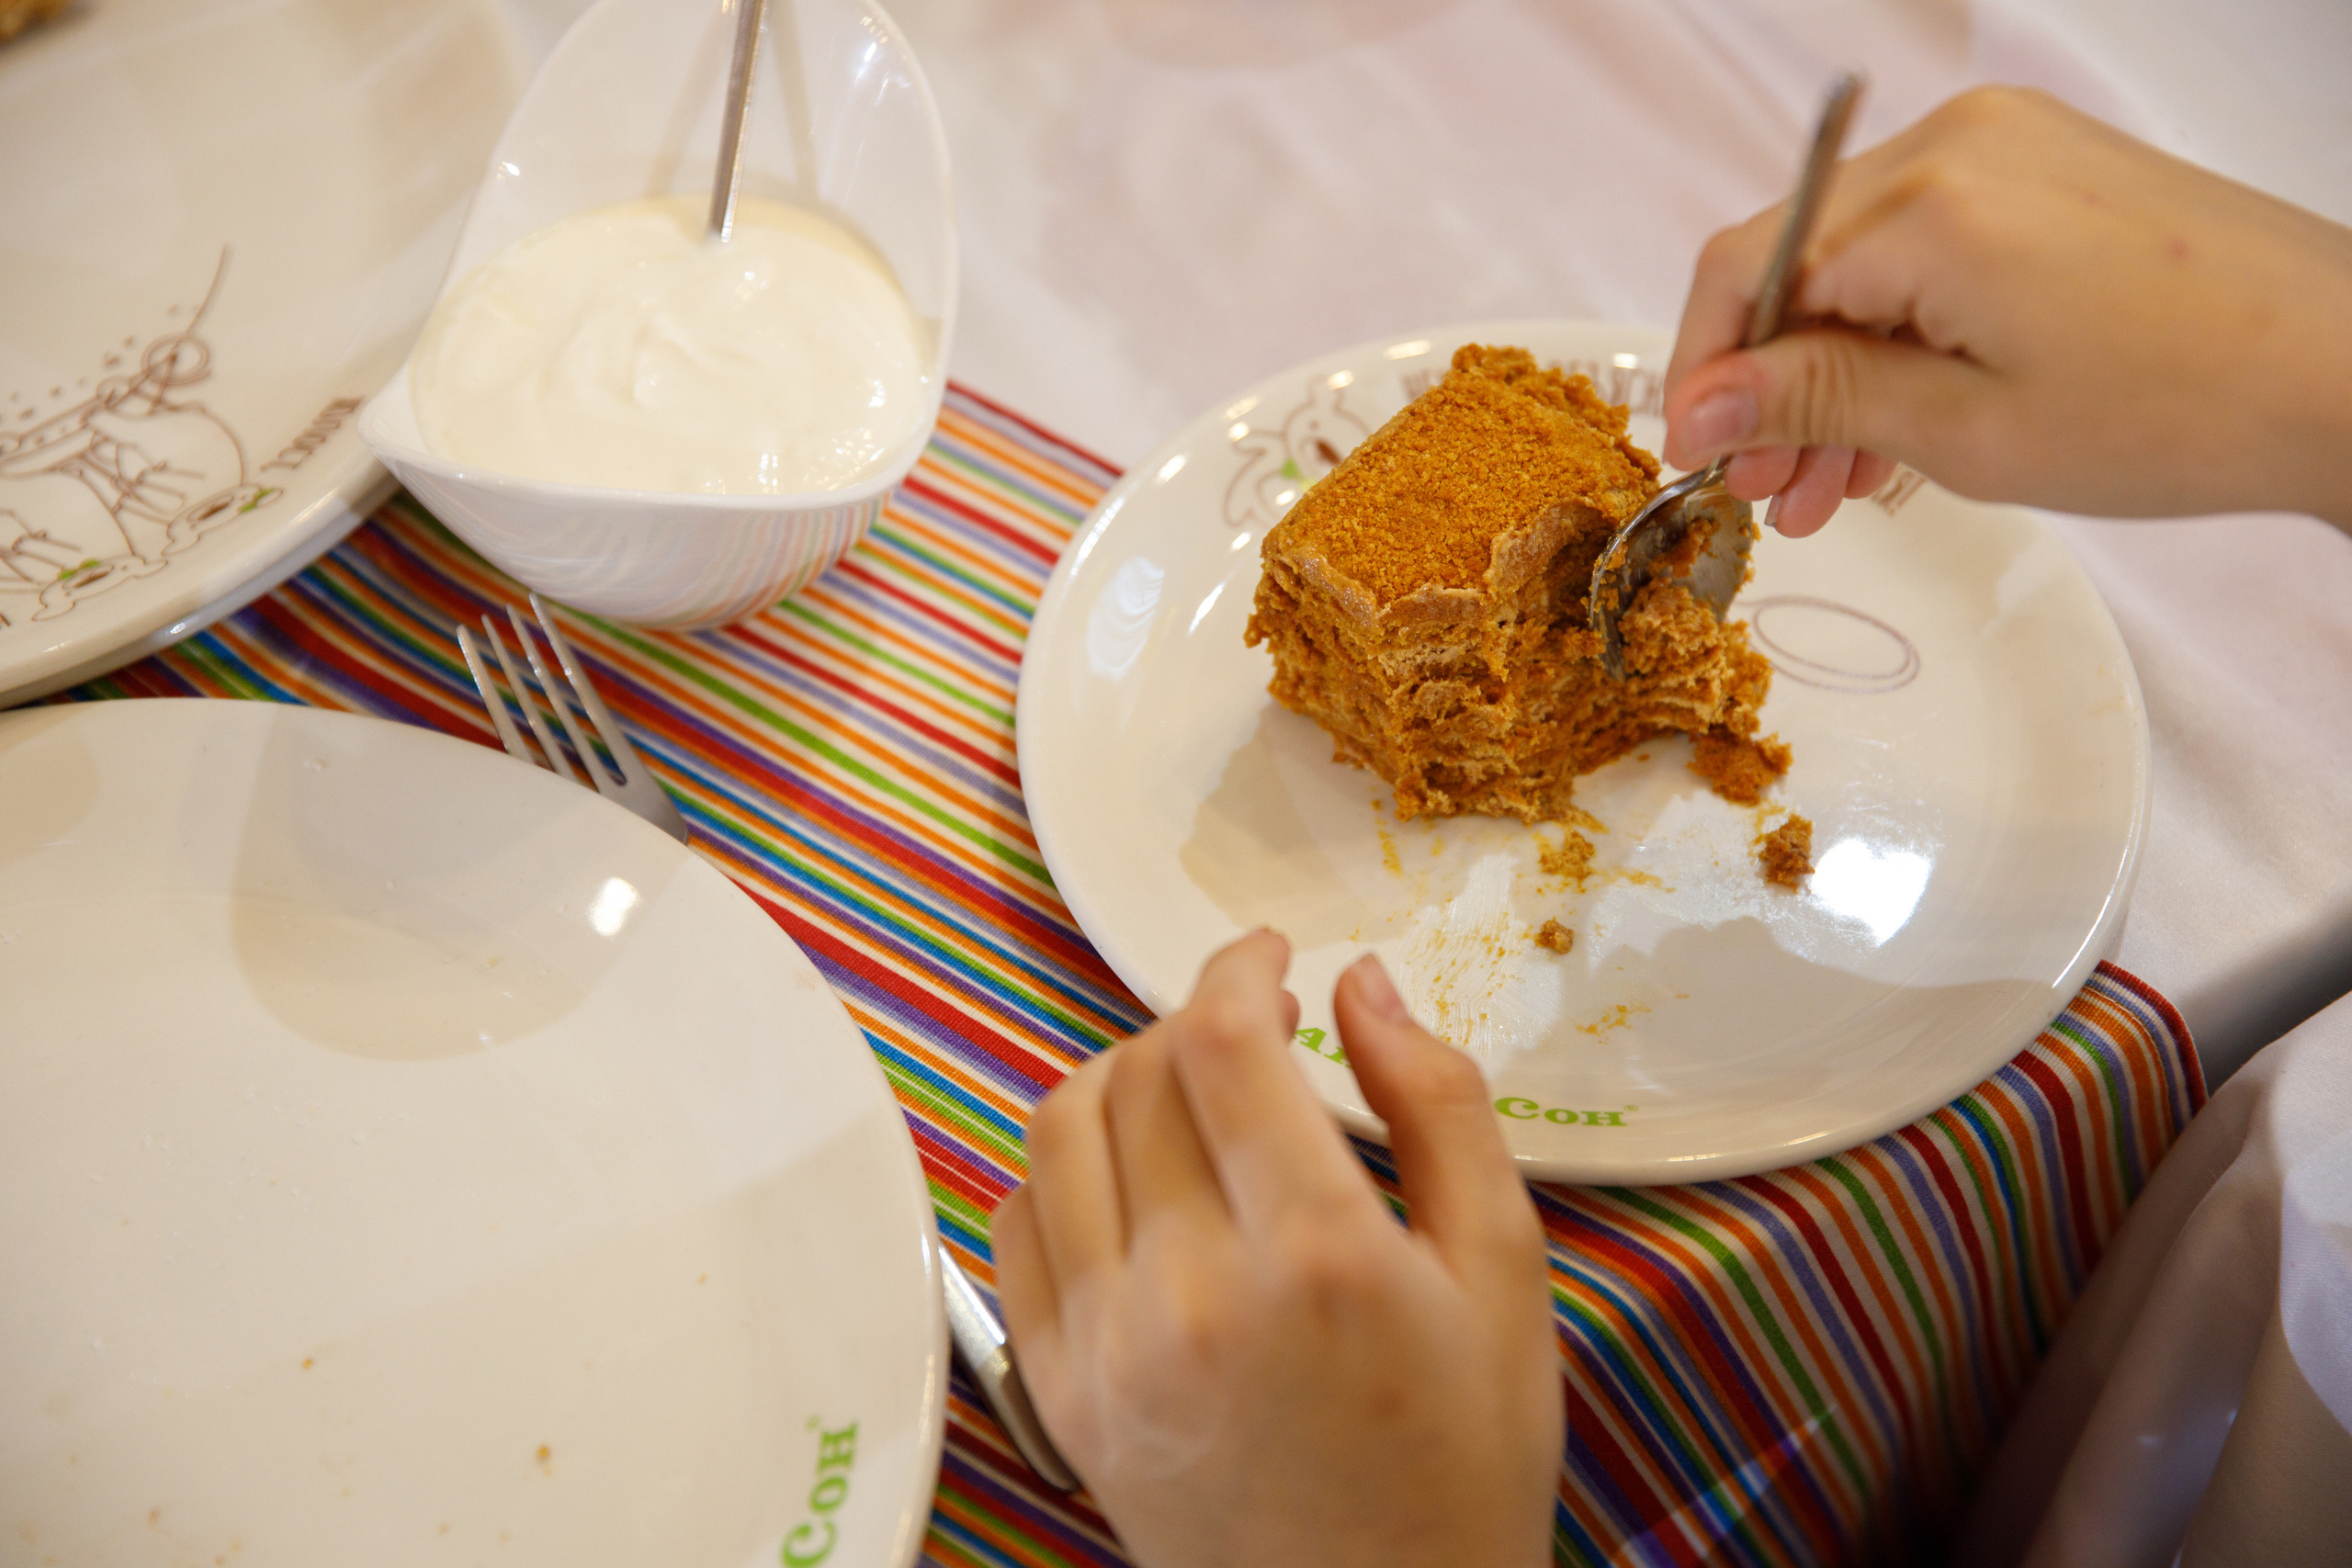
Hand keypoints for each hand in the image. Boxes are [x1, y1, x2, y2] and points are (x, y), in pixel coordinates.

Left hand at [991, 932, 1559, 1567]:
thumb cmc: (1463, 1460)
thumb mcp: (1506, 1277)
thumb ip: (1441, 1109)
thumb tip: (1365, 985)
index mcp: (1316, 1256)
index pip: (1223, 1045)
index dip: (1239, 966)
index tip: (1273, 953)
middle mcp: (1191, 1292)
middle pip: (1143, 1073)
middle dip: (1198, 1019)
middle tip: (1256, 1029)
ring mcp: (1107, 1346)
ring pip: (1062, 1130)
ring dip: (1123, 1074)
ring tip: (1187, 1087)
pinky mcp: (1056, 1392)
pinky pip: (1016, 1223)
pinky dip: (1059, 1163)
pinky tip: (1125, 1168)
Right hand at [1662, 86, 2351, 535]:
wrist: (2348, 372)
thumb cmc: (2185, 406)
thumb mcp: (1965, 430)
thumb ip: (1814, 401)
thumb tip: (1701, 404)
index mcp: (1927, 203)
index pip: (1745, 267)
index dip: (1702, 369)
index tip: (1694, 454)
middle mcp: (1959, 145)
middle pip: (1797, 259)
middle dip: (1769, 382)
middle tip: (1769, 491)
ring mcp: (2009, 146)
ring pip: (1859, 258)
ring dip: (1832, 368)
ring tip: (1836, 482)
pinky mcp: (2049, 168)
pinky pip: (1926, 243)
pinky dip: (1897, 328)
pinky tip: (1897, 419)